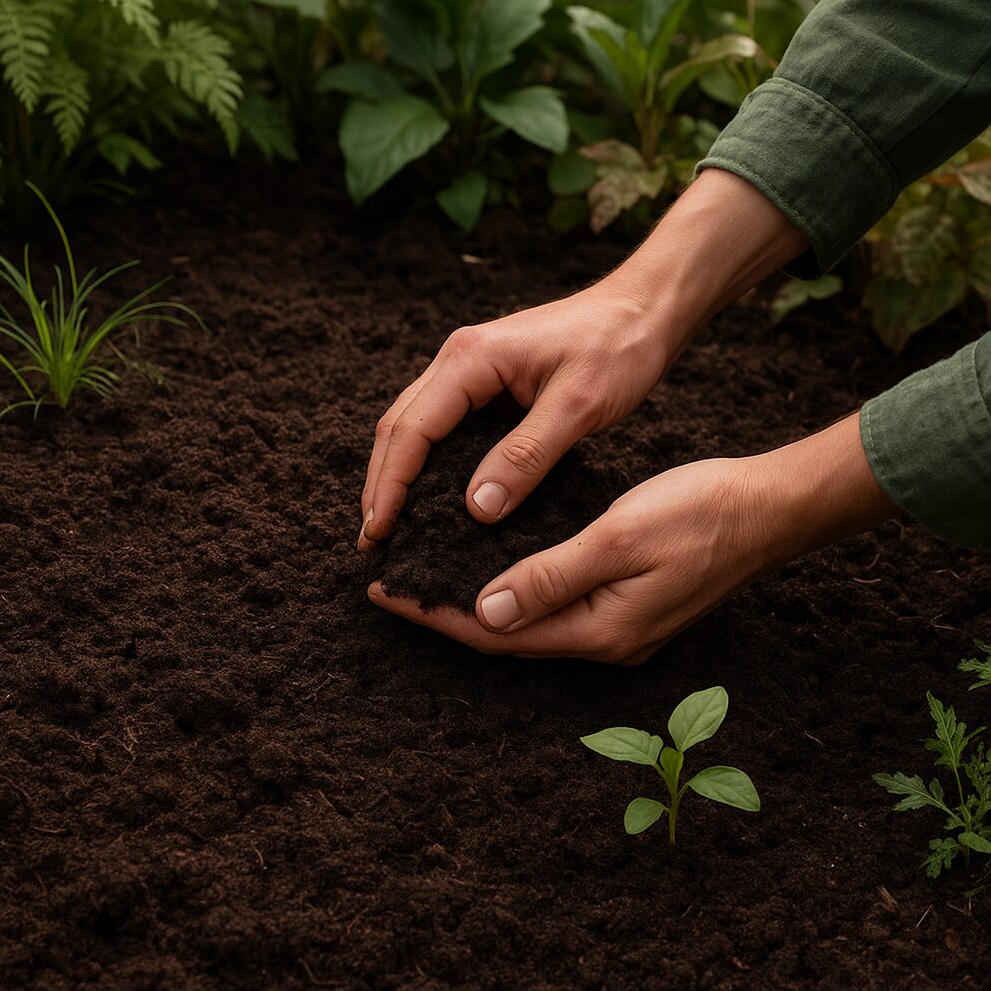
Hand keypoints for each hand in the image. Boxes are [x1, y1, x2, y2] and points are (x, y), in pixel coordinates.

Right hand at [360, 285, 667, 546]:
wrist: (644, 310)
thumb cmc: (618, 347)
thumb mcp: (577, 406)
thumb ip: (526, 456)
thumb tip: (477, 508)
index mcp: (470, 358)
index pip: (412, 429)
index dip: (391, 484)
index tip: (380, 531)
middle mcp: (458, 360)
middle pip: (400, 427)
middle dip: (382, 484)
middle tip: (374, 540)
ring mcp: (470, 371)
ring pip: (417, 427)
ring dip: (399, 474)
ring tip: (391, 526)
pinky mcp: (488, 386)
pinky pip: (446, 428)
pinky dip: (430, 464)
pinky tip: (433, 497)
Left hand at [369, 414, 899, 663]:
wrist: (767, 512)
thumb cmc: (698, 514)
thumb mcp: (619, 538)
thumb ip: (551, 577)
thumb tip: (486, 611)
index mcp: (599, 629)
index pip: (494, 632)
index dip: (435, 612)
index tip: (385, 590)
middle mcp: (604, 641)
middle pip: (507, 636)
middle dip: (447, 612)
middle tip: (395, 583)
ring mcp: (618, 628)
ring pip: (529, 623)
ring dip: (478, 603)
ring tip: (431, 577)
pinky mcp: (628, 609)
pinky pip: (554, 609)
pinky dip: (515, 591)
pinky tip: (497, 569)